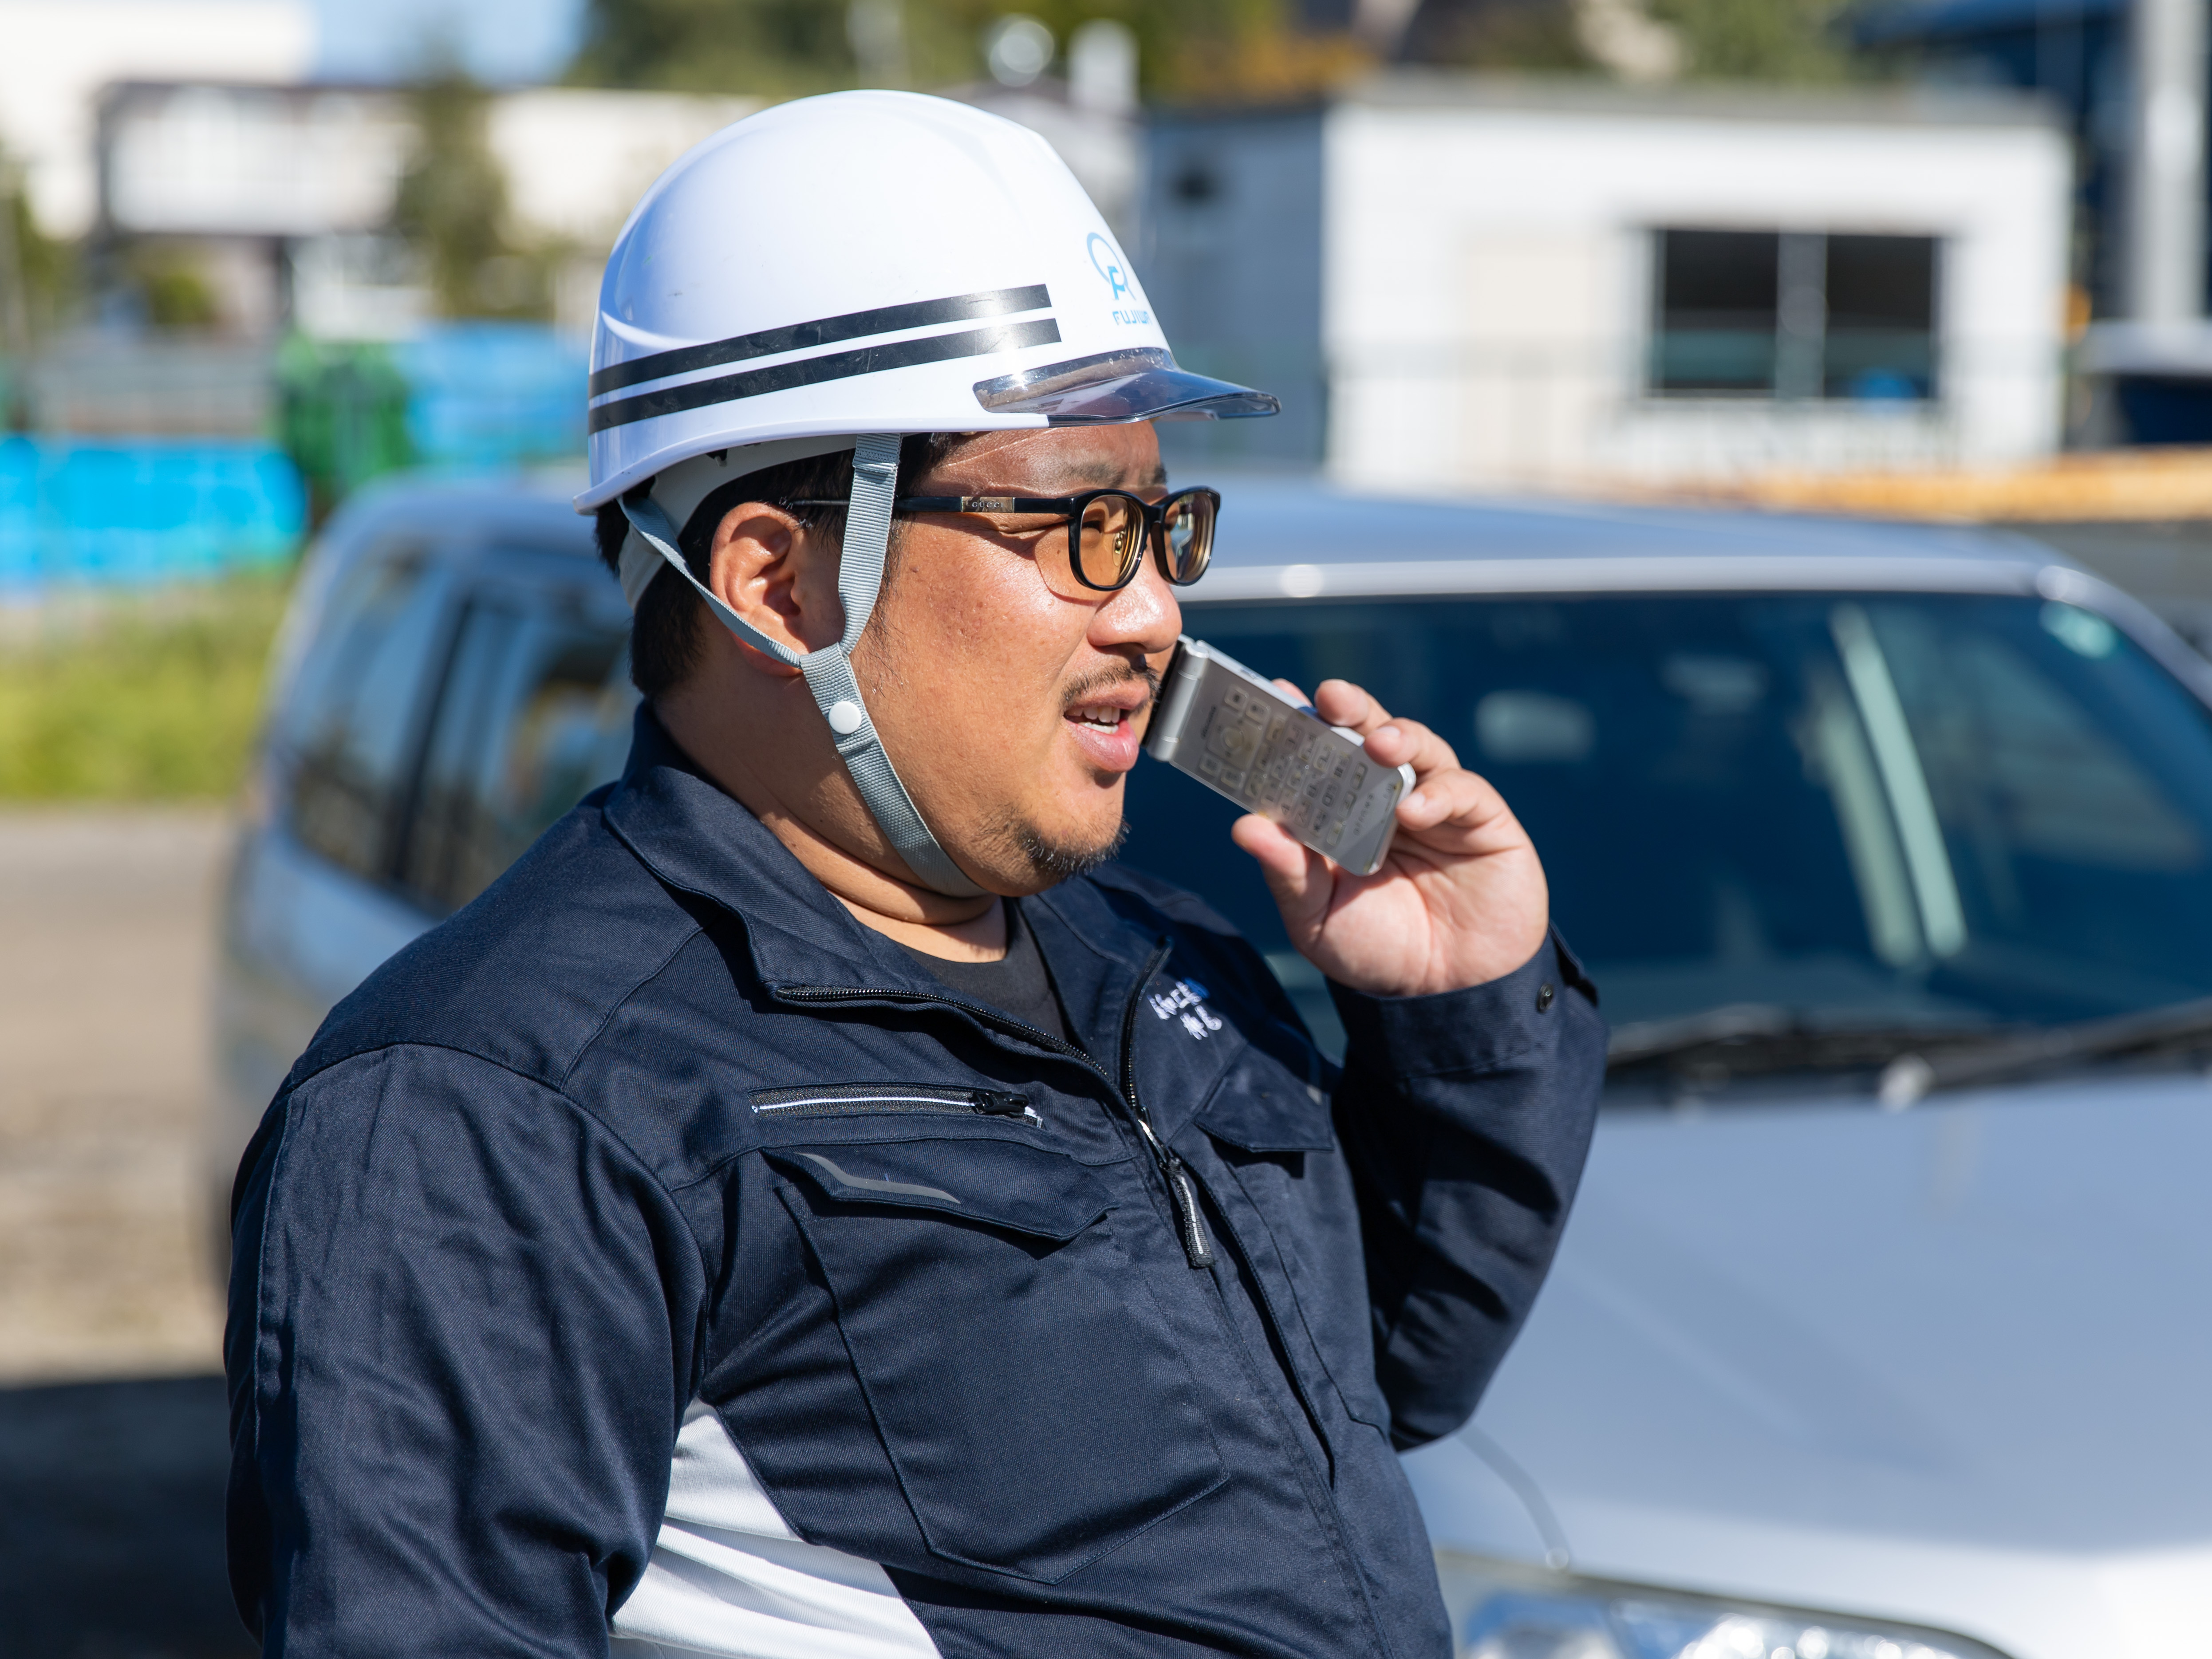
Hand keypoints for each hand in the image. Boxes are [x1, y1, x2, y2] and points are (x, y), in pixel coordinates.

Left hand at [1230, 679, 1549, 997]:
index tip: (1275, 695)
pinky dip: (1438, 794)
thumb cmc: (1375, 950)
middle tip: (1329, 695)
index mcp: (1343, 812)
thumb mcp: (1316, 917)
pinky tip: (1414, 811)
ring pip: (1419, 748)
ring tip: (1377, 743)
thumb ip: (1287, 872)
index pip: (1320, 756)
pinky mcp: (1483, 820)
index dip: (1300, 724)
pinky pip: (1463, 790)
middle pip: (1369, 735)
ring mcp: (1438, 804)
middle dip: (1351, 709)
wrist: (1444, 996)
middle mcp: (1388, 797)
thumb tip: (1243, 826)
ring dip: (1397, 737)